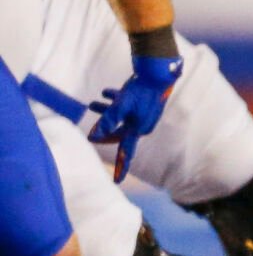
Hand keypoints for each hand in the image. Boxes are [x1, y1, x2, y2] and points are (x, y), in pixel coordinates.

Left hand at [88, 53, 183, 182]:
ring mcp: (145, 115)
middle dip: (103, 127)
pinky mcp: (146, 105)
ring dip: (106, 112)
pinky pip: (128, 108)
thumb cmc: (139, 92)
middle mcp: (142, 125)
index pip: (126, 152)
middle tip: (92, 116)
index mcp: (138, 130)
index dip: (120, 167)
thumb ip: (106, 122)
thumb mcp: (119, 107)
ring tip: (92, 102)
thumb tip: (92, 137)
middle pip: (119, 133)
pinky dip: (117, 102)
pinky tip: (107, 92)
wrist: (158, 74)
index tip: (116, 181)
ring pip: (121, 118)